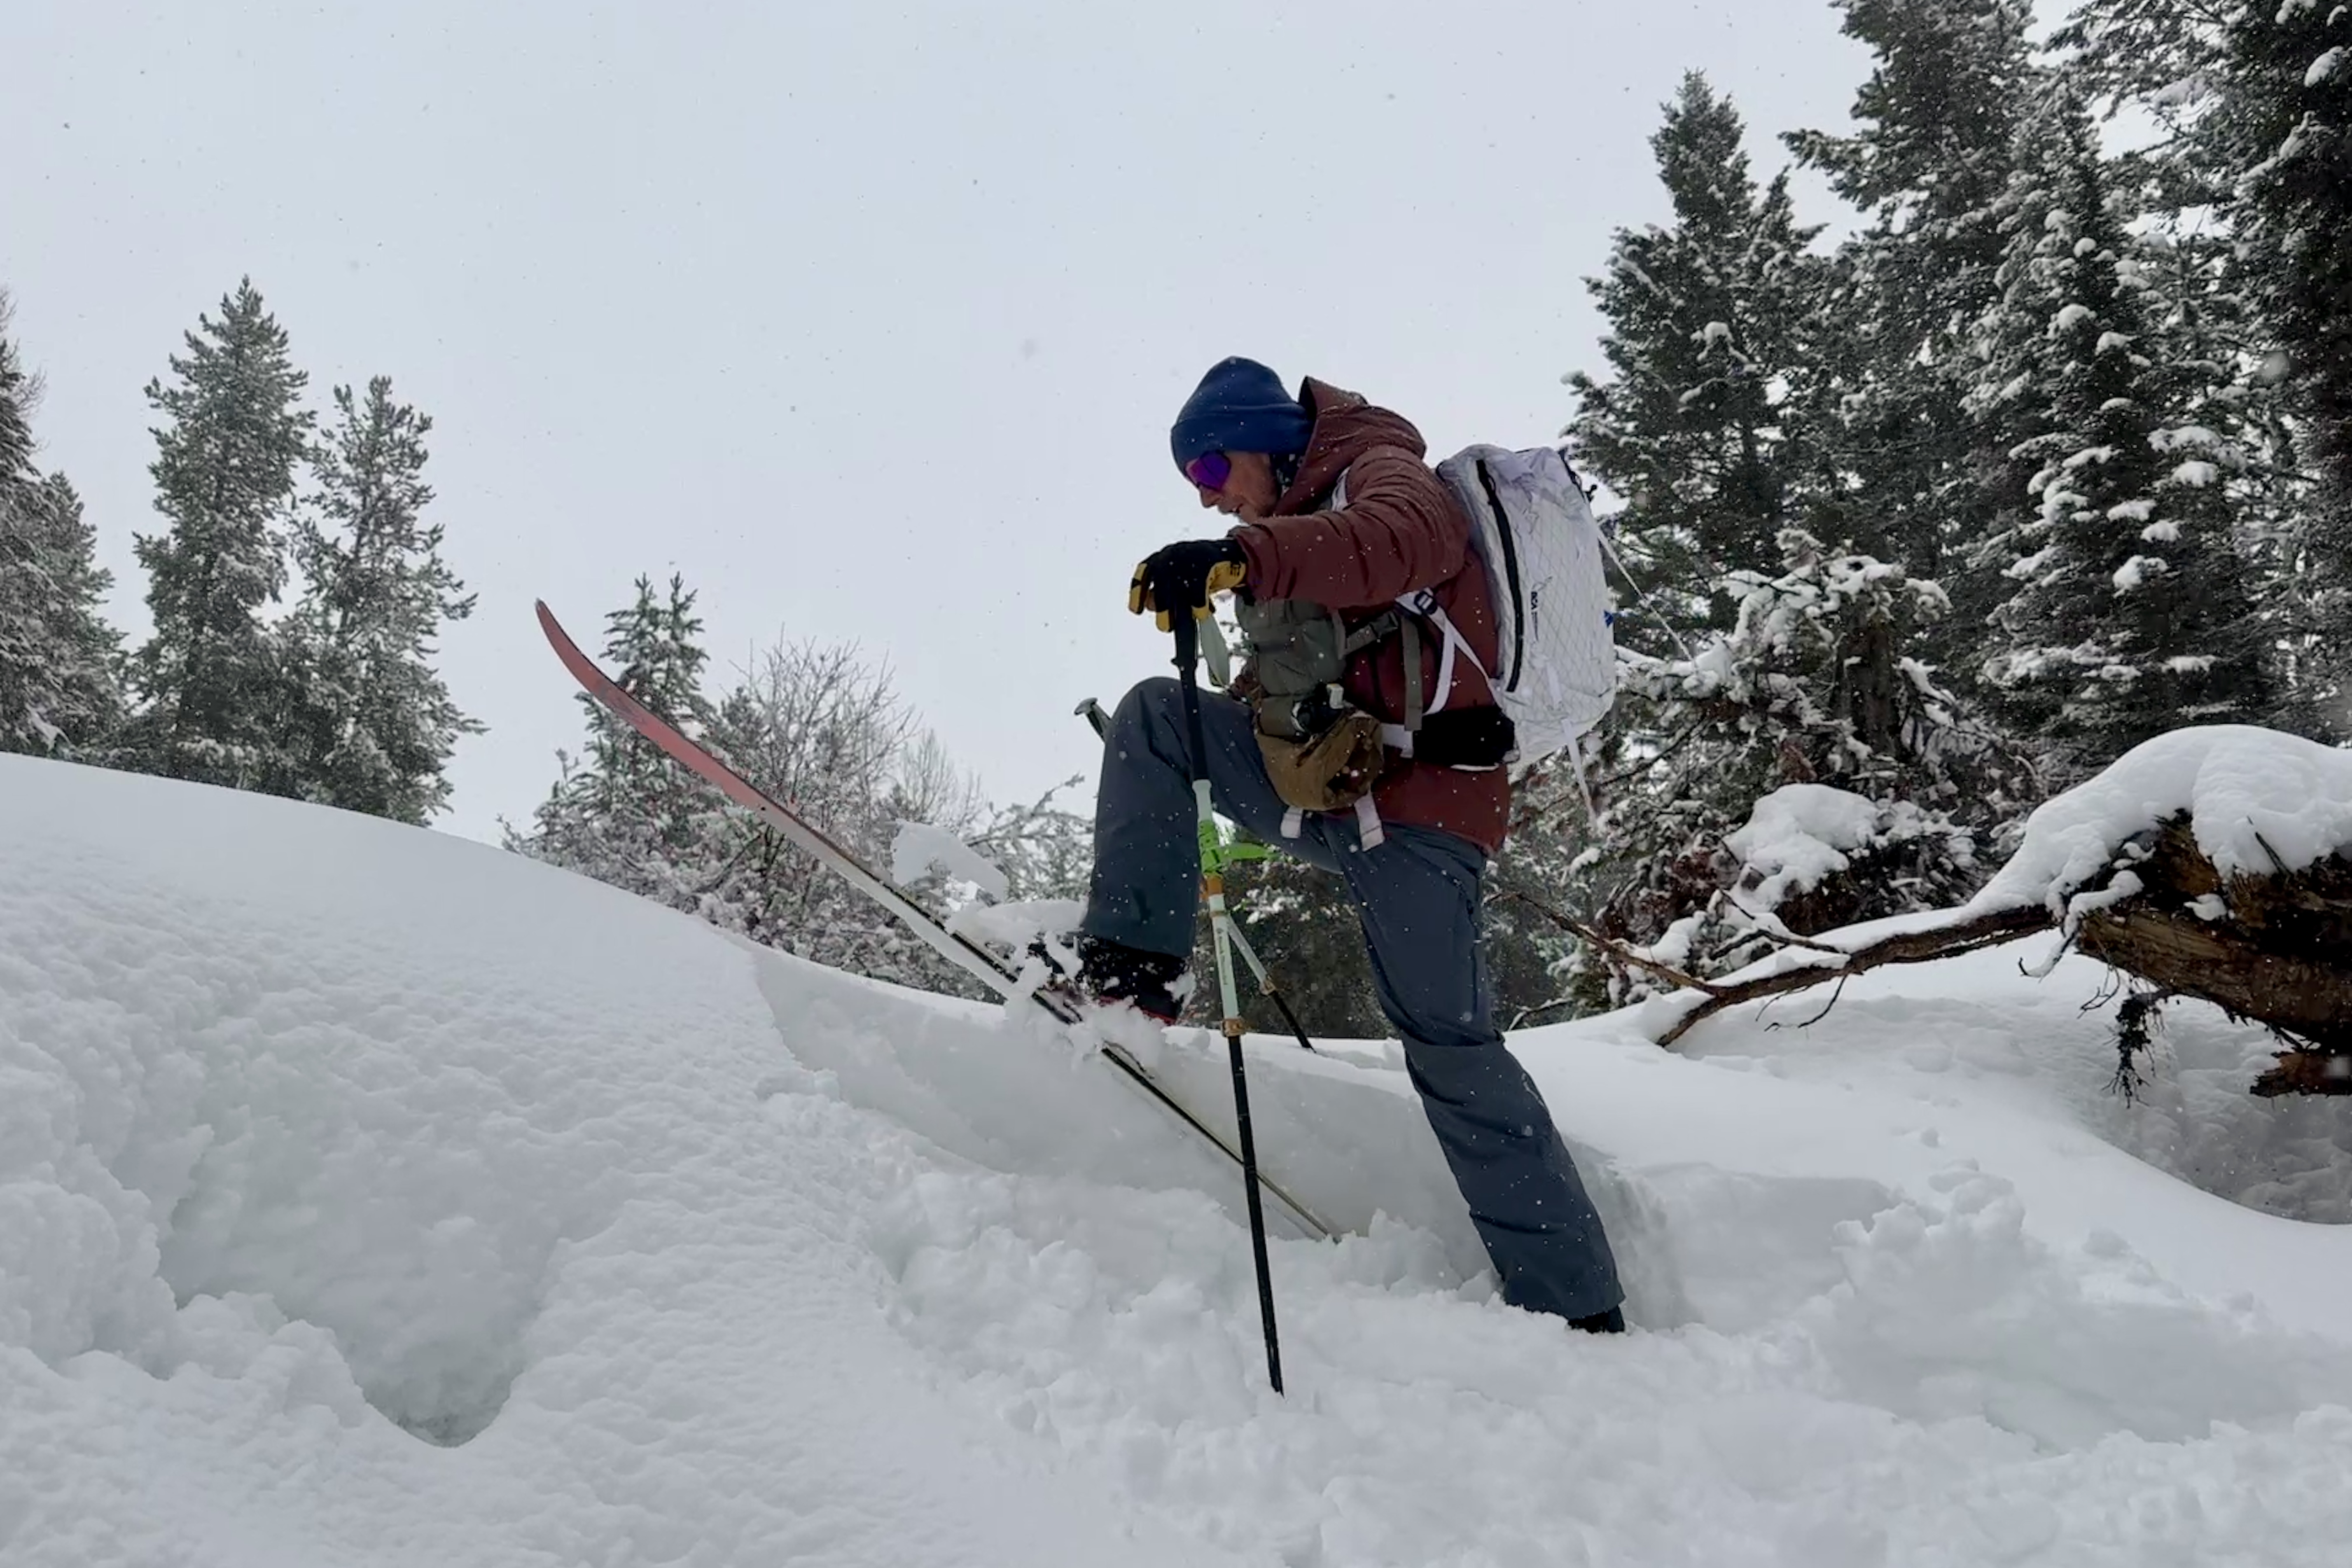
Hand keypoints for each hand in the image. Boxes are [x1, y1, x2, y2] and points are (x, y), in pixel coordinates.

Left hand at [1128, 535, 1248, 631]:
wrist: (1227, 554)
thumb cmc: (1196, 572)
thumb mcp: (1176, 579)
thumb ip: (1161, 590)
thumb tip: (1149, 605)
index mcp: (1160, 558)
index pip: (1143, 573)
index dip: (1137, 593)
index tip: (1136, 611)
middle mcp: (1171, 555)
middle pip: (1161, 584)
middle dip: (1162, 608)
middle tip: (1164, 627)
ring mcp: (1188, 556)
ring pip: (1179, 587)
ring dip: (1180, 609)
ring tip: (1182, 626)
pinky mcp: (1206, 562)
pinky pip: (1199, 587)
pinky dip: (1199, 604)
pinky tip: (1201, 615)